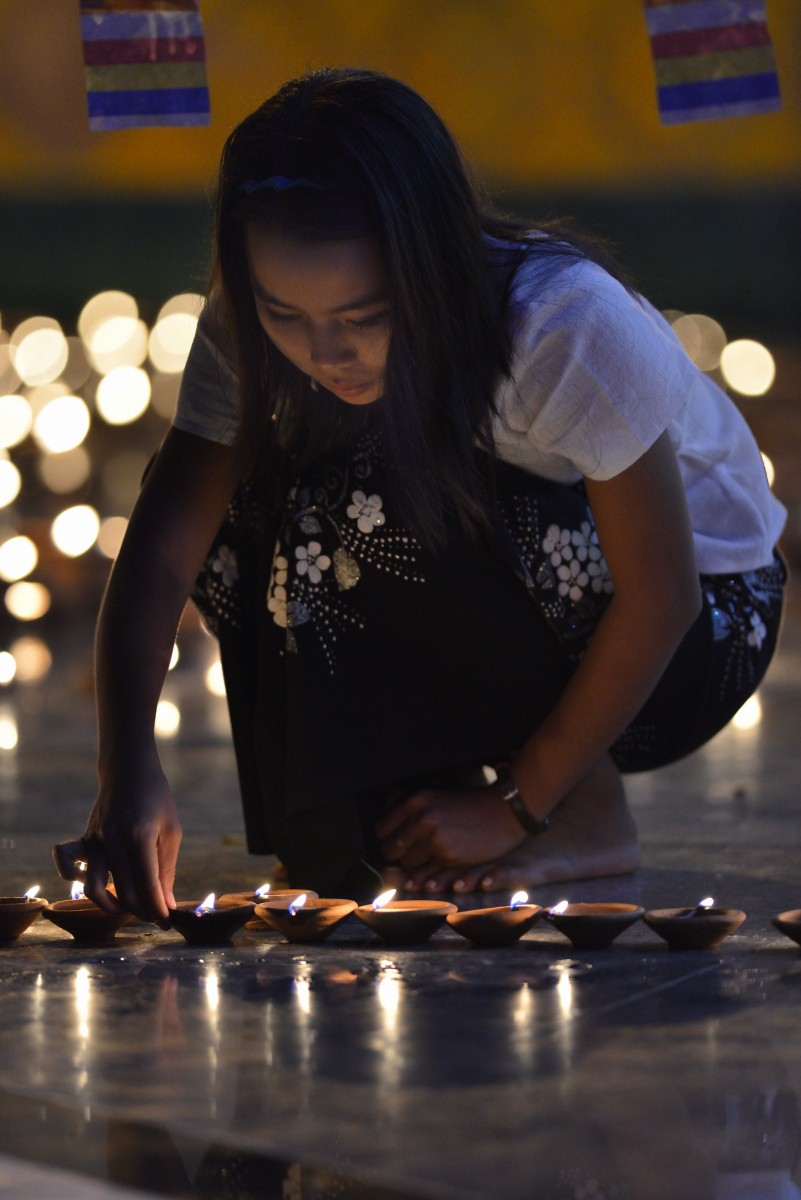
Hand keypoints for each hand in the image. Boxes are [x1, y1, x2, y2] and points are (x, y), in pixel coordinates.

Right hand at [53, 753, 180, 924]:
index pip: (148, 884)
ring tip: (128, 908)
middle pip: (123, 891)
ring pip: (93, 887)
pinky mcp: (84, 839)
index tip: (167, 922)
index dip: (158, 908)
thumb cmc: (156, 799)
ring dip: (111, 905)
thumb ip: (166, 869)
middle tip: (155, 915)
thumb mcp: (171, 830)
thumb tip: (166, 904)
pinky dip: (74, 880)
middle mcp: (113, 840)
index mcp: (139, 836)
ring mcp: (94, 840)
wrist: (129, 769)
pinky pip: (66, 864)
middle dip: (141, 911)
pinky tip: (96, 882)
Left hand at [374, 785, 524, 869]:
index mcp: (415, 800)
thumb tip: (384, 807)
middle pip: (390, 848)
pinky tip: (441, 861)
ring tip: (426, 857)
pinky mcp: (448, 856)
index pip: (381, 827)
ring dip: (414, 864)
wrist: (504, 810)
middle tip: (408, 852)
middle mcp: (421, 818)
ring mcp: (434, 838)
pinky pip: (427, 870)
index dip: (386, 836)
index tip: (394, 840)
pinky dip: (431, 869)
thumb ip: (410, 801)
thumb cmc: (468, 802)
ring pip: (407, 863)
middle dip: (396, 853)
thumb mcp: (437, 792)